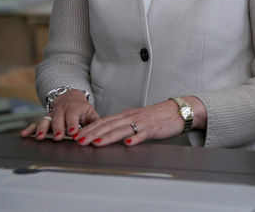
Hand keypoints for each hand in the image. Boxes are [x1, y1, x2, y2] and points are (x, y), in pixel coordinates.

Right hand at [20, 90, 98, 140]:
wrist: (70, 97)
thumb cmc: (82, 109)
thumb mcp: (90, 112)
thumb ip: (95, 121)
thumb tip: (101, 131)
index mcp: (73, 109)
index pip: (73, 117)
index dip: (73, 125)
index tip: (73, 133)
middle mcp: (61, 111)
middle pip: (58, 120)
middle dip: (58, 128)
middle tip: (59, 137)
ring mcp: (51, 115)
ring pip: (45, 121)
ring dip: (42, 129)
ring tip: (40, 137)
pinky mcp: (44, 118)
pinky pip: (36, 123)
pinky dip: (30, 128)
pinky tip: (24, 134)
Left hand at [72, 96, 206, 146]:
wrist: (177, 111)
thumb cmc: (156, 117)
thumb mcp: (136, 119)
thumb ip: (122, 126)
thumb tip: (105, 134)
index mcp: (126, 115)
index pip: (104, 121)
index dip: (89, 128)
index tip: (77, 136)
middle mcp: (131, 117)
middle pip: (109, 125)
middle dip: (92, 133)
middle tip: (79, 141)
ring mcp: (142, 122)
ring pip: (122, 129)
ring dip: (108, 136)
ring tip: (96, 143)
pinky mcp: (153, 128)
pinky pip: (143, 134)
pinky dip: (135, 138)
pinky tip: (127, 143)